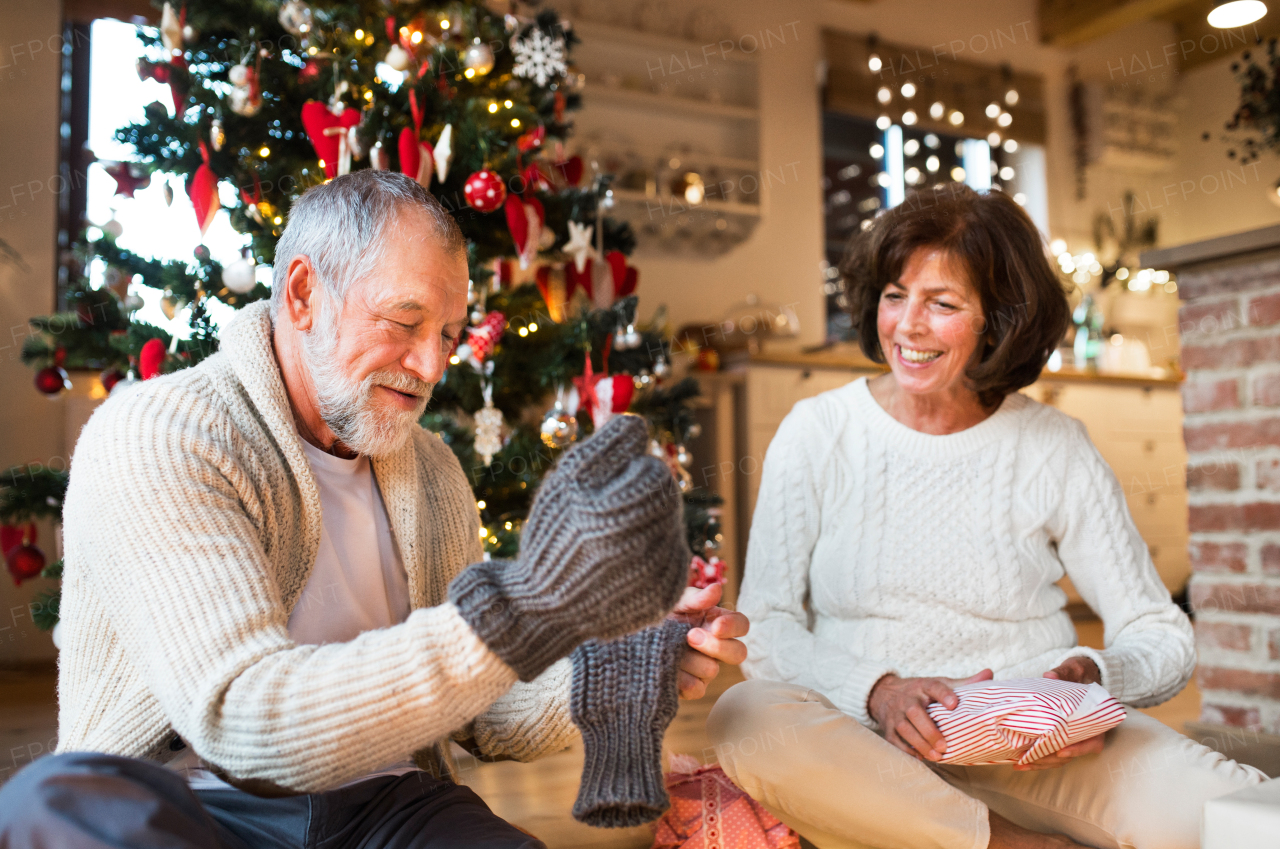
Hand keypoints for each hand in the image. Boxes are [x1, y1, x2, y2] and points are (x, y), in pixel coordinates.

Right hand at [449, 415, 688, 680]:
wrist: (544, 603)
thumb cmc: (554, 532)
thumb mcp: (568, 478)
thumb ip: (606, 444)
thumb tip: (641, 424)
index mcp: (615, 515)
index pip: (655, 472)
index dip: (630, 473)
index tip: (606, 489)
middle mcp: (642, 549)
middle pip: (668, 499)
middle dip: (642, 497)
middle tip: (612, 511)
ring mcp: (657, 577)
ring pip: (673, 527)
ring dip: (649, 523)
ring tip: (614, 539)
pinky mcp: (665, 597)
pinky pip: (674, 558)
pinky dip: (654, 554)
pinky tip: (624, 562)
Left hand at [668, 582, 748, 699]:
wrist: (632, 636)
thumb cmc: (659, 615)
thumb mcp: (674, 602)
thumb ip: (695, 597)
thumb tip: (717, 589)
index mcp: (717, 622)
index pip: (742, 625)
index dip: (733, 627)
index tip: (715, 626)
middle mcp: (716, 647)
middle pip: (738, 653)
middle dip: (715, 646)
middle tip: (689, 636)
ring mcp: (705, 668)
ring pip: (712, 670)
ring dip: (688, 659)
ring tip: (666, 650)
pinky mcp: (692, 687)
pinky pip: (697, 689)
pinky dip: (682, 678)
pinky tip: (668, 668)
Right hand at [868, 669, 992, 760]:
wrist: (884, 693)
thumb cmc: (920, 692)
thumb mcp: (939, 683)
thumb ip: (964, 683)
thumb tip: (989, 674)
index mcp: (923, 686)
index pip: (933, 686)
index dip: (943, 694)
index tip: (954, 704)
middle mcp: (907, 698)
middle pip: (914, 712)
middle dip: (929, 730)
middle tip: (944, 746)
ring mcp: (895, 713)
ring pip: (904, 728)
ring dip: (920, 743)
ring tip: (936, 756)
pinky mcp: (887, 727)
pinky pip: (895, 740)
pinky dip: (907, 750)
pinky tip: (921, 757)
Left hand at [1015, 656, 1105, 770]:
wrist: (1081, 675)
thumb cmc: (1080, 673)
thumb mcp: (1075, 669)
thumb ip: (1064, 673)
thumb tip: (1051, 676)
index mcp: (1095, 719)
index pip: (1092, 740)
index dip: (1078, 748)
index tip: (1061, 750)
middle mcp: (1085, 732)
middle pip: (1071, 753)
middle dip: (1050, 759)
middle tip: (1029, 760)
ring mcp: (1072, 737)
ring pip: (1059, 757)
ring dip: (1041, 762)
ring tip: (1020, 764)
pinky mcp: (1060, 737)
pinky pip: (1051, 752)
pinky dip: (1037, 758)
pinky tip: (1019, 761)